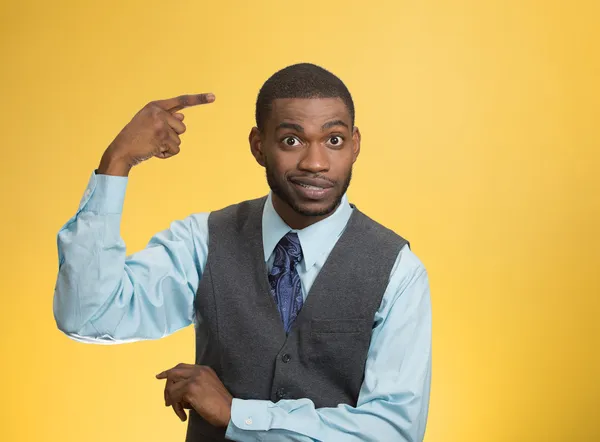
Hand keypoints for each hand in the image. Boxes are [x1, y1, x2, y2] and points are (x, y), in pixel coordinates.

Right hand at [98, 93, 214, 175]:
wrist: (121, 150)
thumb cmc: (136, 137)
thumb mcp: (149, 123)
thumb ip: (166, 118)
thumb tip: (182, 117)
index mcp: (155, 106)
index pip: (181, 100)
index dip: (198, 99)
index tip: (213, 97)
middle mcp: (159, 112)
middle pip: (182, 127)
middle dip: (172, 136)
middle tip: (153, 138)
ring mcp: (160, 124)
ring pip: (179, 140)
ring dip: (168, 146)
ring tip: (152, 145)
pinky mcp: (162, 137)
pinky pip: (175, 150)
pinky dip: (166, 154)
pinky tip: (153, 152)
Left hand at [156, 363, 232, 427]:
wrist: (230, 411)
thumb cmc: (220, 404)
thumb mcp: (207, 388)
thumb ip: (193, 385)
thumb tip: (176, 394)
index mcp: (204, 369)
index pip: (181, 366)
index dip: (169, 371)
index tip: (160, 376)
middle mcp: (198, 371)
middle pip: (173, 373)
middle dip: (167, 388)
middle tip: (167, 401)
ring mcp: (194, 379)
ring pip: (171, 387)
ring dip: (172, 401)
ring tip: (179, 411)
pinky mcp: (191, 389)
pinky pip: (174, 397)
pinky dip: (176, 409)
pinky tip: (183, 416)